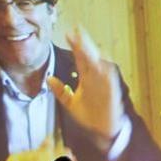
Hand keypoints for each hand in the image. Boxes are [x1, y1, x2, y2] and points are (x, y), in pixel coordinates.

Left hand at [47, 27, 126, 151]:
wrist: (101, 131)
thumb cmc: (89, 116)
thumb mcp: (70, 103)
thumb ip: (60, 91)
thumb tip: (49, 79)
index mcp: (86, 79)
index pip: (80, 58)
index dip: (75, 46)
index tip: (68, 33)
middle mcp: (95, 78)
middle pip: (89, 56)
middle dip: (84, 43)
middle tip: (78, 29)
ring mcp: (103, 83)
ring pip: (99, 64)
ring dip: (93, 53)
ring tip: (87, 42)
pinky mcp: (111, 91)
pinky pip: (110, 78)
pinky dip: (106, 69)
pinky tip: (101, 60)